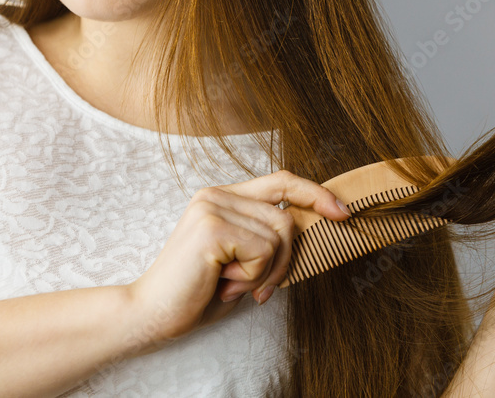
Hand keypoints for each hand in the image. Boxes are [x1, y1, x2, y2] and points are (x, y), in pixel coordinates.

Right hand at [125, 169, 349, 346]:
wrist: (151, 313)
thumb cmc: (197, 292)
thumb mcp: (241, 259)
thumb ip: (266, 237)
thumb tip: (314, 225)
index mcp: (222, 196)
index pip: (281, 181)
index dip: (315, 193)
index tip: (342, 212)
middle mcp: (217, 194)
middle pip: (286, 216)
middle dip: (286, 259)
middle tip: (260, 287)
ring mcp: (213, 206)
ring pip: (279, 236)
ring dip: (266, 272)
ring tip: (233, 283)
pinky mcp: (212, 226)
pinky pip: (264, 251)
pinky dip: (253, 276)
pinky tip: (223, 283)